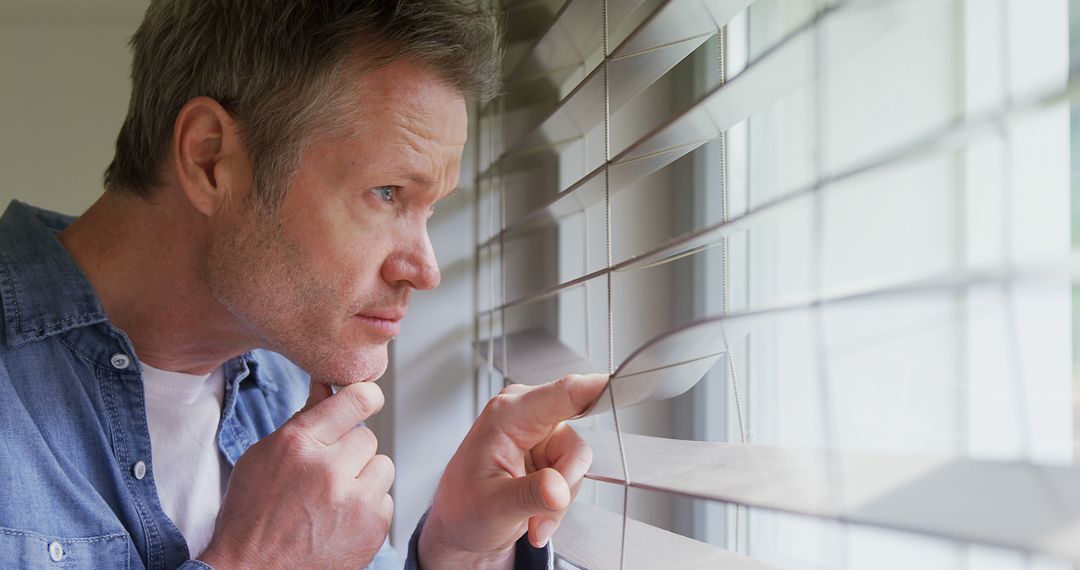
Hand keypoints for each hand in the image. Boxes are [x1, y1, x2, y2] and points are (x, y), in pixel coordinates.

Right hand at [198, 381, 393, 568]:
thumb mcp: (264, 457)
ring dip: (364, 478)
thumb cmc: (253, 514)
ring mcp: (355, 501)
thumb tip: (326, 384)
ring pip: (382, 466)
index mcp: (299, 444)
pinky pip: (386, 499)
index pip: (355, 400)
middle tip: (325, 474)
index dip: (365, 396)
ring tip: (333, 499)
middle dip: (350, 452)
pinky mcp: (373, 528)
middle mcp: (329, 469)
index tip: (367, 399)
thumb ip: (303, 419)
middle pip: (367, 437)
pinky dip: (368, 508)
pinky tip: (340, 521)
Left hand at [419, 373, 607, 568]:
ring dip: (559, 501)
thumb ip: (529, 495)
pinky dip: (559, 503)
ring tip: (532, 518)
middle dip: (564, 484)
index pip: (562, 393)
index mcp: (508, 413)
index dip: (595, 388)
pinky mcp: (550, 453)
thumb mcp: (492, 507)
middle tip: (545, 510)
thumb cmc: (463, 507)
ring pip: (577, 465)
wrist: (460, 526)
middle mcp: (527, 416)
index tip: (620, 385)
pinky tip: (537, 516)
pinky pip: (573, 477)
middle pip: (575, 443)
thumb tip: (558, 488)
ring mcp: (541, 435)